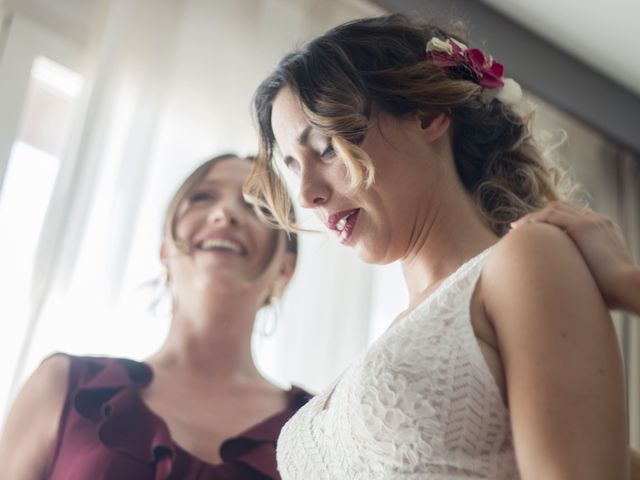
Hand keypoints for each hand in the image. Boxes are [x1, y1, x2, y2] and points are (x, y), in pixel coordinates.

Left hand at [511, 201, 635, 310]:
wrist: (631, 288)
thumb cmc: (616, 292)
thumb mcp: (598, 275)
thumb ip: (583, 270)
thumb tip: (567, 283)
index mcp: (604, 230)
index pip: (574, 217)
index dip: (551, 222)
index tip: (536, 232)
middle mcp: (599, 221)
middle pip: (562, 209)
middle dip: (539, 216)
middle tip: (519, 226)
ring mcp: (592, 221)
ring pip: (554, 210)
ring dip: (533, 217)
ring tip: (516, 227)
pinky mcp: (584, 227)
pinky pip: (552, 216)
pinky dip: (535, 219)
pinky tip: (521, 228)